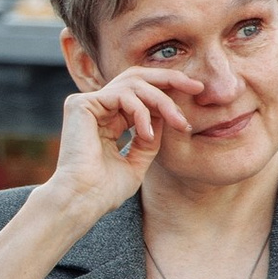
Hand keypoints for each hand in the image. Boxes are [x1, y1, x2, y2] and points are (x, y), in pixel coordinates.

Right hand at [37, 67, 201, 220]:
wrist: (83, 200)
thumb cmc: (105, 190)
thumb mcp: (138, 161)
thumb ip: (150, 138)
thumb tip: (167, 115)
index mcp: (107, 120)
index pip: (140, 95)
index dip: (167, 92)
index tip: (196, 95)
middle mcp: (96, 108)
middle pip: (137, 78)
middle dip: (170, 78)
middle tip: (196, 86)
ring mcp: (87, 104)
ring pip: (133, 84)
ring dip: (162, 101)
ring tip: (178, 123)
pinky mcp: (80, 104)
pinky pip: (122, 94)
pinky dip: (140, 112)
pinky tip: (147, 133)